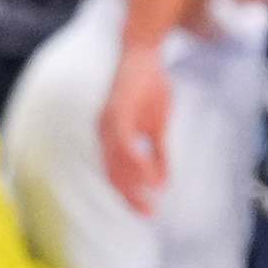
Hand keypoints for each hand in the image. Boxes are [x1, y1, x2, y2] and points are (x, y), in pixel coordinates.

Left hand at [96, 49, 172, 207]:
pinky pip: (123, 142)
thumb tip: (163, 181)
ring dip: (134, 183)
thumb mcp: (156, 127)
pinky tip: (149, 173)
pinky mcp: (117, 111)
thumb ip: (158, 154)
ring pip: (116, 162)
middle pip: (113, 173)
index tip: (147, 211)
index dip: (129, 195)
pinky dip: (136, 160)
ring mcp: (108, 122)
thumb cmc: (149, 87)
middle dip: (130, 196)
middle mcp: (104, 133)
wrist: (143, 54)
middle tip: (149, 213)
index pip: (116, 174)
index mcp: (111, 138)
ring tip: (151, 197)